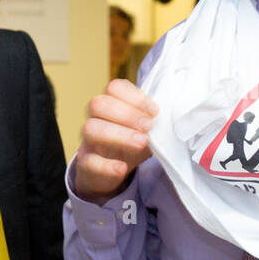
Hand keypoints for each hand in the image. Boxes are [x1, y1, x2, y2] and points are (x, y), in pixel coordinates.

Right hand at [75, 79, 158, 203]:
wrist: (113, 172)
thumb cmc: (131, 144)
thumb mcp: (145, 131)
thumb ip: (155, 123)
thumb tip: (171, 120)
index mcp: (111, 105)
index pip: (114, 88)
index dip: (135, 97)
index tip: (155, 111)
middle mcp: (96, 118)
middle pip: (98, 104)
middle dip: (127, 113)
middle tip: (149, 126)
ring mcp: (89, 141)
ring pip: (91, 128)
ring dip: (119, 135)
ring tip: (142, 142)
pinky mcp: (86, 164)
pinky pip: (89, 161)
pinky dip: (107, 165)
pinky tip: (122, 168)